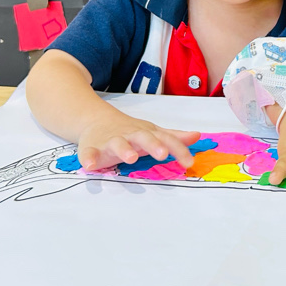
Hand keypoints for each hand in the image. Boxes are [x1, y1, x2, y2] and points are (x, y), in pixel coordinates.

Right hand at [77, 112, 199, 171]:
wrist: (96, 120)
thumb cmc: (130, 131)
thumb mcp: (153, 132)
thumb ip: (174, 137)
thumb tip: (197, 136)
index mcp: (147, 134)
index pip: (166, 140)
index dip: (178, 150)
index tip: (189, 162)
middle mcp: (130, 136)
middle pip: (143, 138)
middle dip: (153, 145)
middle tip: (162, 153)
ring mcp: (111, 141)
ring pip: (118, 144)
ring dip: (124, 150)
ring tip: (130, 158)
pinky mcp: (92, 148)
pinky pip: (89, 153)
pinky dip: (89, 158)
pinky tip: (90, 165)